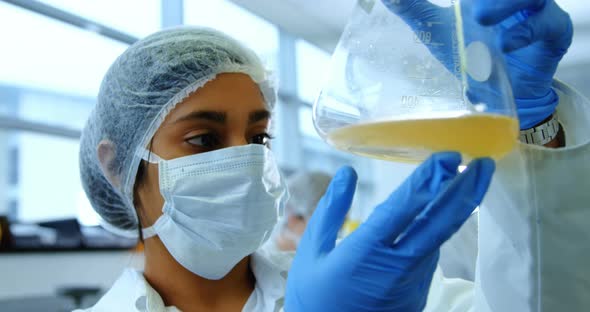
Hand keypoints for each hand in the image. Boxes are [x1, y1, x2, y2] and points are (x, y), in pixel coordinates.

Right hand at [284, 153, 494, 311]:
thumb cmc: (313, 295)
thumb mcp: (312, 250)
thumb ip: (330, 210)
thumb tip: (347, 173)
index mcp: (366, 252)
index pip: (405, 208)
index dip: (429, 180)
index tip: (448, 157)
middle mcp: (396, 268)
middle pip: (439, 225)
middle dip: (464, 191)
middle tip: (483, 164)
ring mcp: (411, 284)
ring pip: (437, 240)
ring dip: (454, 210)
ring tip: (465, 181)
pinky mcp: (417, 295)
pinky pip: (428, 257)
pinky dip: (434, 234)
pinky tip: (435, 217)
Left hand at [382, 0, 572, 128]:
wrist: (501, 97)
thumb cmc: (473, 58)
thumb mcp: (439, 33)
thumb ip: (416, 11)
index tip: (459, 2)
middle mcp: (514, 0)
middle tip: (469, 6)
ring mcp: (536, 14)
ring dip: (506, 4)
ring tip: (482, 18)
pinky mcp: (553, 35)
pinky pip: (549, 25)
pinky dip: (528, 31)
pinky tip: (506, 44)